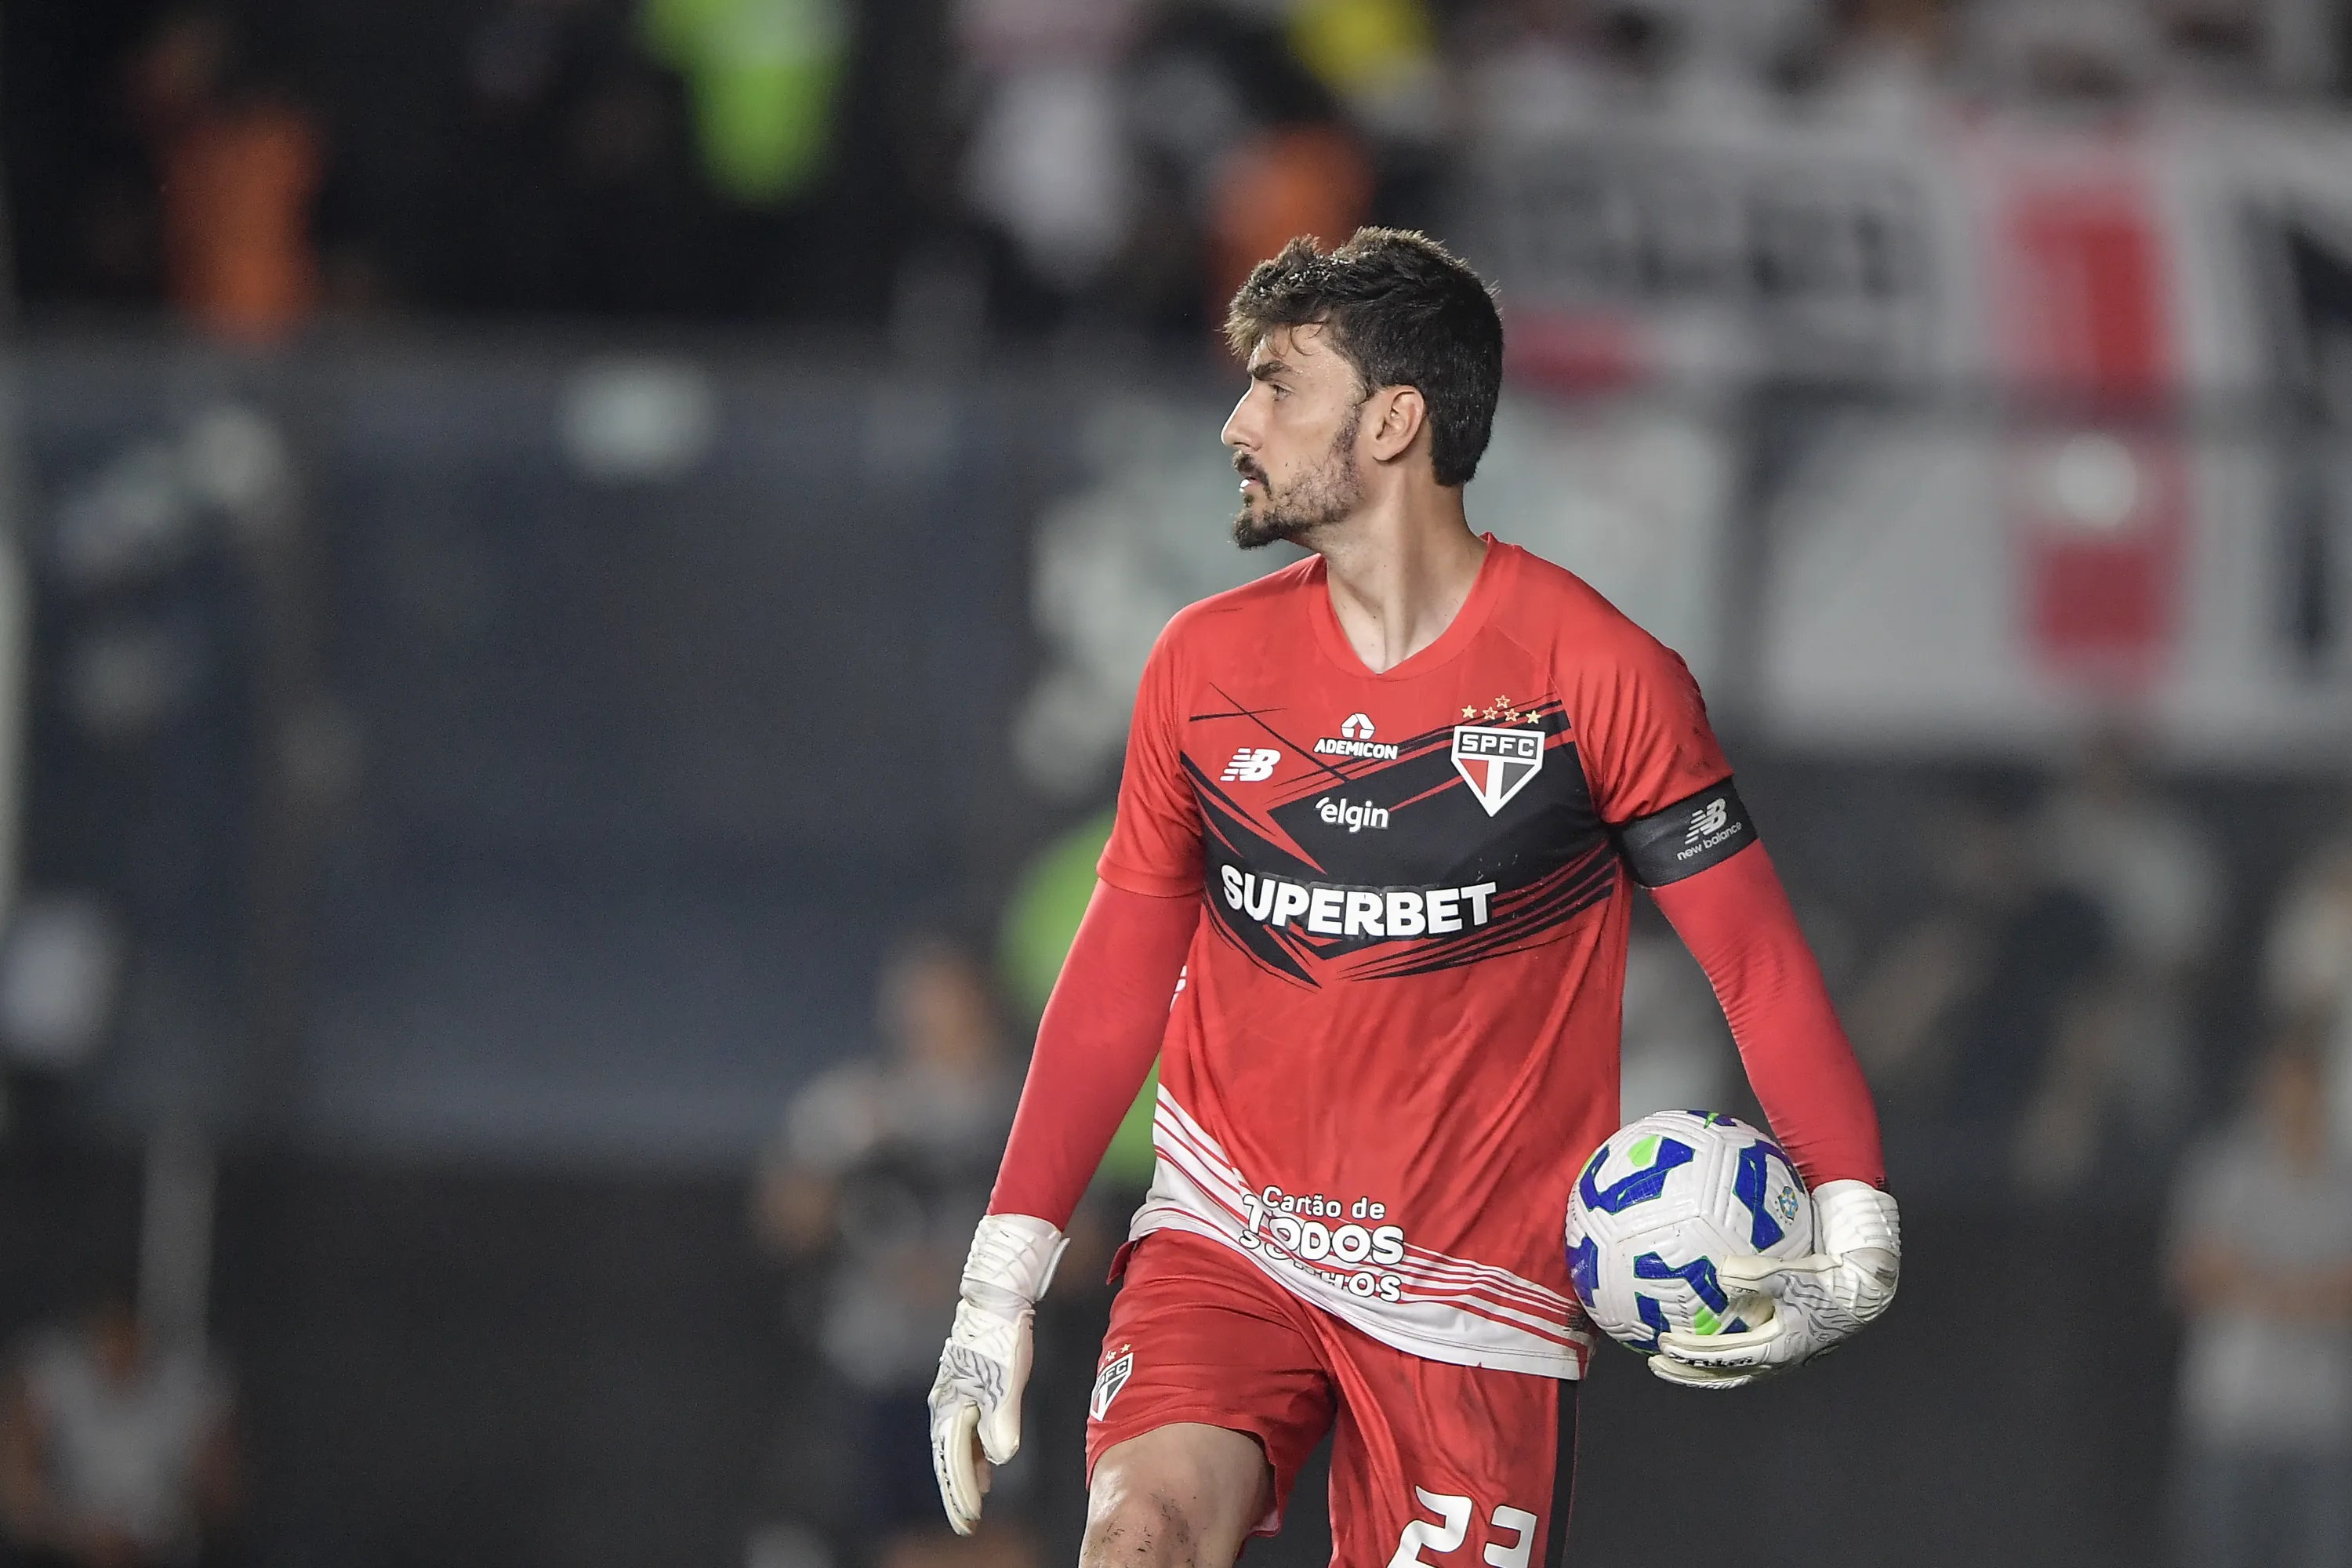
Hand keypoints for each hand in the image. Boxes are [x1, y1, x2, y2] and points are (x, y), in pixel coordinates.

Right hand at [927, 1213, 1067, 1533]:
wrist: (997, 1297)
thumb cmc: (1001, 1338)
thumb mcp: (1007, 1383)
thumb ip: (1001, 1423)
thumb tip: (1000, 1459)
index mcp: (950, 1406)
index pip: (953, 1462)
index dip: (961, 1494)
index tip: (970, 1520)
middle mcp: (945, 1404)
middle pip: (948, 1459)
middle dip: (958, 1492)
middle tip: (968, 1523)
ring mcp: (953, 1395)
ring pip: (956, 1446)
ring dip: (965, 1474)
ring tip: (978, 1501)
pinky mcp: (965, 1386)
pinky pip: (964, 1429)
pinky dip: (972, 1452)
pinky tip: (987, 1464)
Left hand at [1651, 1180, 1899, 1390]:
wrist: (1864, 1292)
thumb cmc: (1829, 1281)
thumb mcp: (1794, 1274)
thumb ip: (1756, 1274)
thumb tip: (1720, 1272)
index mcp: (1775, 1349)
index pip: (1722, 1358)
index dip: (1690, 1355)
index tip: (1662, 1344)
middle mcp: (1775, 1362)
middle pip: (1722, 1376)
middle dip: (1687, 1373)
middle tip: (1655, 1361)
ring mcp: (1781, 1359)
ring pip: (1733, 1371)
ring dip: (1702, 1367)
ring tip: (1674, 1355)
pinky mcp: (1784, 1346)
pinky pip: (1744, 1354)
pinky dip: (1721, 1350)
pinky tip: (1706, 1327)